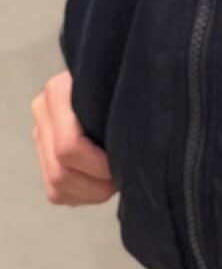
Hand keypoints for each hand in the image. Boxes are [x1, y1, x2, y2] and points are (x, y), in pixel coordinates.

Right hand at [30, 69, 117, 204]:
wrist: (117, 74)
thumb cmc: (125, 82)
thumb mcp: (126, 87)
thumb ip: (127, 107)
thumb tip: (135, 146)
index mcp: (58, 91)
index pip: (69, 146)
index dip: (99, 166)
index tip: (125, 165)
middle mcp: (43, 111)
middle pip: (61, 172)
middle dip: (97, 185)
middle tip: (124, 177)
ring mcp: (40, 132)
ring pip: (56, 185)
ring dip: (90, 193)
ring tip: (116, 180)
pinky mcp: (43, 154)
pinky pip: (55, 191)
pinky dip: (82, 195)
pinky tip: (102, 182)